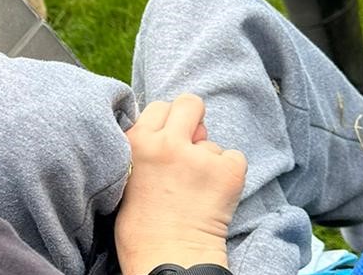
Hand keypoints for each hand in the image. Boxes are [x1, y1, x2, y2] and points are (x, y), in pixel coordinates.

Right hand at [114, 94, 246, 274]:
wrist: (167, 260)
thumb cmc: (140, 228)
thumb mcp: (127, 175)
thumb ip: (146, 147)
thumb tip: (177, 131)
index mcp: (137, 141)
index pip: (160, 106)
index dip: (167, 122)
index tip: (169, 139)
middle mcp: (167, 142)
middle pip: (189, 103)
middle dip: (193, 120)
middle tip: (192, 146)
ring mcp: (199, 156)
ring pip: (212, 141)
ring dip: (209, 160)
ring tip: (199, 189)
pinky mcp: (228, 171)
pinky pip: (235, 158)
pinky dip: (230, 174)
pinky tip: (217, 194)